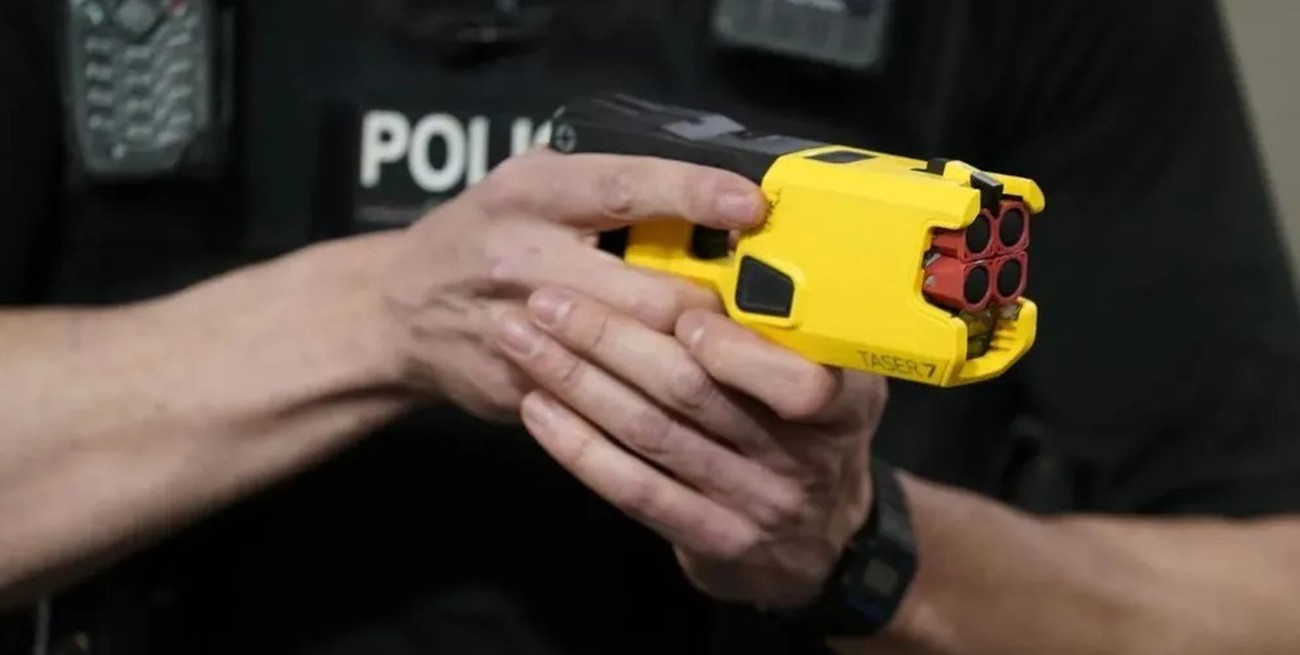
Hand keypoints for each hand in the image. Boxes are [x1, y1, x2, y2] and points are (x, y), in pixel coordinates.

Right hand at [376, 148, 766, 420]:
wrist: (398, 310)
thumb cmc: (488, 234)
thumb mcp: (533, 187)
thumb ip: (607, 189)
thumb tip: (714, 197)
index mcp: (533, 194)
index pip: (626, 187)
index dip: (695, 196)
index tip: (751, 207)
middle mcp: (521, 256)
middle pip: (649, 294)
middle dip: (714, 312)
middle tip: (757, 316)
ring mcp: (516, 329)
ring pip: (634, 358)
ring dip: (693, 363)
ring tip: (732, 361)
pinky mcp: (517, 385)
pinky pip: (603, 401)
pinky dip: (649, 400)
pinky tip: (680, 398)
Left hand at [491, 286, 887, 606]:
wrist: (822, 540)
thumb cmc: (812, 428)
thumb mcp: (837, 375)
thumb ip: (790, 327)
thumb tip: (726, 236)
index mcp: (842, 403)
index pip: (800, 384)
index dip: (737, 352)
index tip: (683, 313)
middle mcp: (801, 458)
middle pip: (695, 395)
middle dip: (613, 340)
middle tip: (548, 299)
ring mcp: (754, 505)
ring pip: (651, 434)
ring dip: (578, 381)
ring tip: (521, 337)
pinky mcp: (710, 539)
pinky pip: (634, 488)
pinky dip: (579, 446)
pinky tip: (537, 406)